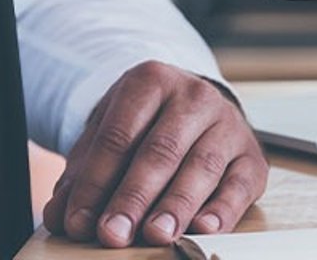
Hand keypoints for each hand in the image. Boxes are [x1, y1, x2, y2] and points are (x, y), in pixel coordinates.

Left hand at [44, 61, 267, 246]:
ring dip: (177, 206)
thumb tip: (63, 217)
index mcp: (152, 81)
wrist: (195, 109)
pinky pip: (241, 184)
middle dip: (134, 197)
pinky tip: (203, 228)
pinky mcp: (253, 155)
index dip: (96, 182)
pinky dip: (223, 210)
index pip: (119, 136)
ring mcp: (229, 124)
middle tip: (113, 234)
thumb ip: (83, 176)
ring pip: (203, 166)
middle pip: (161, 151)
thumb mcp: (106, 136)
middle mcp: (196, 96)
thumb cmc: (144, 128)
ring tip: (156, 235)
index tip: (79, 221)